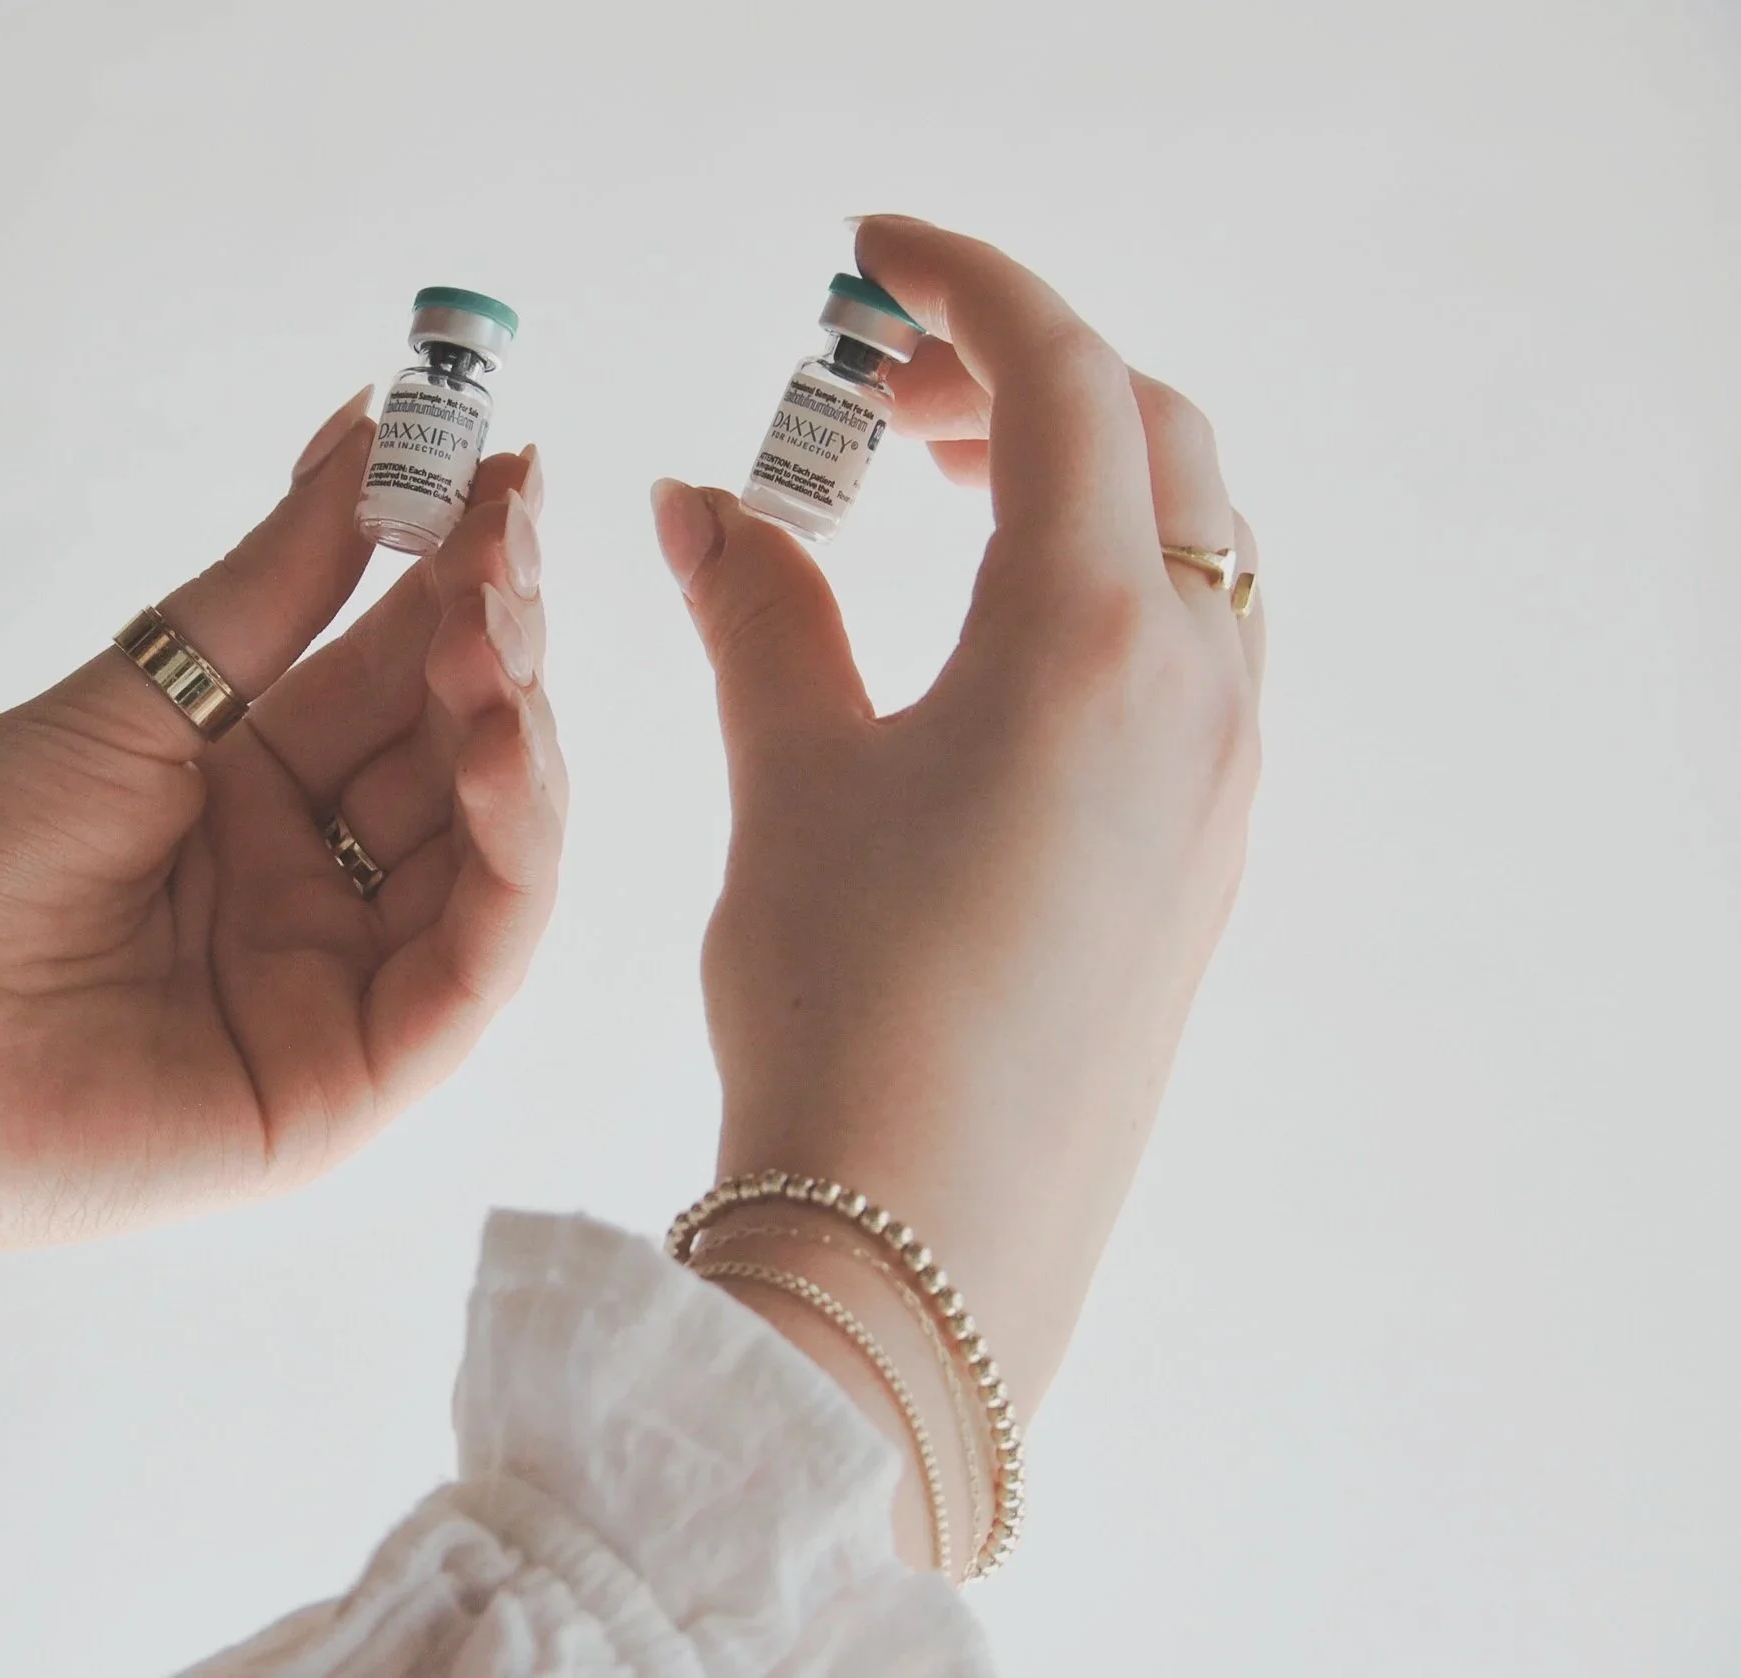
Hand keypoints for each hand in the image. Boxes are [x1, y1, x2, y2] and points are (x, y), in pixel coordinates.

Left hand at [0, 393, 564, 1368]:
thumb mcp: (132, 700)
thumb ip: (276, 585)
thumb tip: (368, 422)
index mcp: (248, 797)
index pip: (397, 676)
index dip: (459, 577)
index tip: (500, 466)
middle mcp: (306, 888)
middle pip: (452, 754)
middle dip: (493, 639)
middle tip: (499, 533)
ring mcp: (331, 989)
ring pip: (486, 857)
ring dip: (513, 737)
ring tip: (492, 634)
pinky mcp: (341, 1084)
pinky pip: (468, 969)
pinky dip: (507, 858)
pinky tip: (496, 751)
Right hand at [652, 216, 1262, 1427]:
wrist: (925, 1237)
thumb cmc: (845, 1002)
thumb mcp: (790, 778)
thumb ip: (758, 611)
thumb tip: (703, 501)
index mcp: (1094, 636)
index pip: (1060, 374)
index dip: (960, 284)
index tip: (867, 257)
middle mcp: (1195, 688)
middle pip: (1153, 437)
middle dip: (1020, 375)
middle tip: (878, 394)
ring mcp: (1220, 777)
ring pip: (1190, 545)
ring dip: (1076, 478)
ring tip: (932, 495)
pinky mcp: (1205, 852)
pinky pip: (1192, 651)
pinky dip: (1105, 583)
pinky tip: (989, 640)